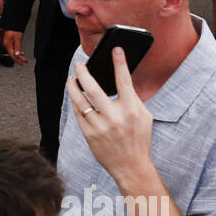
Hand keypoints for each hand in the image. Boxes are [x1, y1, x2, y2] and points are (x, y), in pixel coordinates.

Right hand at [2, 30, 27, 65]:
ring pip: (13, 52)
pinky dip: (17, 51)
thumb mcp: (17, 39)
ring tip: (23, 58)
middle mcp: (6, 44)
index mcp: (7, 44)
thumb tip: (17, 54)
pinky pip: (13, 49)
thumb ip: (17, 47)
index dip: (18, 60)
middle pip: (13, 54)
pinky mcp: (9, 41)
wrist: (12, 23)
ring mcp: (7, 43)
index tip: (22, 63)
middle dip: (19, 58)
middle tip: (24, 62)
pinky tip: (20, 52)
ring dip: (18, 55)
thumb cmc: (14, 29)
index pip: (13, 55)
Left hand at [65, 48, 154, 182]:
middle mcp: (114, 117)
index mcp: (131, 110)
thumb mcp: (144, 116)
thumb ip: (132, 98)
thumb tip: (121, 80)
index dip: (120, 63)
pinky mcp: (89, 135)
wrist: (131, 166)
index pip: (124, 81)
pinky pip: (78, 114)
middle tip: (79, 64)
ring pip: (80, 101)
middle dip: (84, 72)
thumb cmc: (138, 138)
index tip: (115, 50)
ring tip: (71, 79)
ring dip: (73, 87)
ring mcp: (100, 127)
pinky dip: (75, 103)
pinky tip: (74, 95)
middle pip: (94, 89)